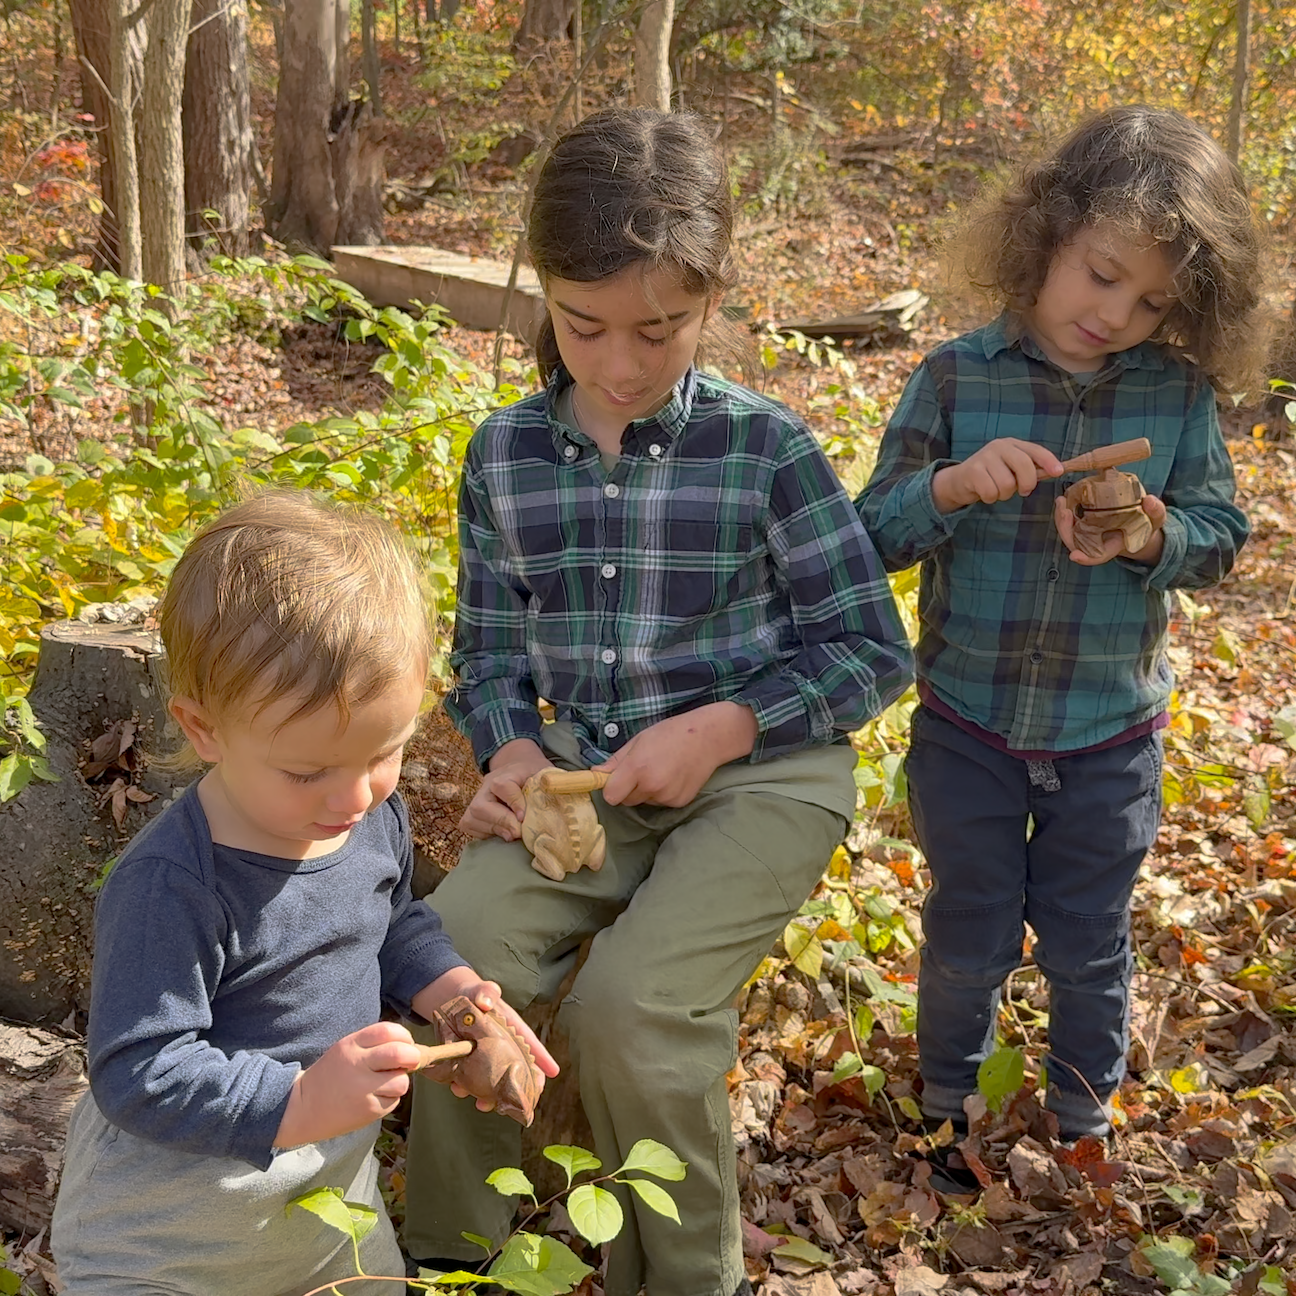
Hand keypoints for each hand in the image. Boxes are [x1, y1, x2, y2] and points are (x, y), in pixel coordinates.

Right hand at [274, 1021, 422, 1148]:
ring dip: (400, 1082)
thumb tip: (412, 1048)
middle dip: (413, 1057)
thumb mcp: (346, 1049)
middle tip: (409, 1063)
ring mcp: (363, 1089)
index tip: (406, 1045)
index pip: (388, 1031)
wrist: (302, 1108)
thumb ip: (374, 1045)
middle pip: (401, 1054)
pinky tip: (375, 1098)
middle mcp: (357, 1064)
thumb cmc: (331, 1076)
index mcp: (351, 1045)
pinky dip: (390, 1099)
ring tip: (386, 1084)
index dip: (405, 1037)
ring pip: (402, 1081)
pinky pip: (394, 1101)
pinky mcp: (367, 1110)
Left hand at [410, 965, 558, 1111]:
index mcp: (512, 1030)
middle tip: (516, 1102)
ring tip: (483, 1103)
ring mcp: (485, 1059)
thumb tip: (485, 1001)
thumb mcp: (481, 990)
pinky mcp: (468, 1066)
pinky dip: (465, 1088)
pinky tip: (458, 1088)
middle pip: (516, 1071)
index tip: (553, 1072)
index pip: (531, 1044)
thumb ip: (486, 992)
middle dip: (518, 1088)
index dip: (543, 1059)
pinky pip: (470, 1081)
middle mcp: (502, 1048)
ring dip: (489, 1096)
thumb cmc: (475, 995)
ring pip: (493, 1082)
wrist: (452, 1003)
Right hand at [459, 739, 551, 841]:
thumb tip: (561, 794)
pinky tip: (500, 833)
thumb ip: (552, 783)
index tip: (524, 817)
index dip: (513, 802)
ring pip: (473, 818)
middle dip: (501, 822)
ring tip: (512, 834)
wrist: (517, 768)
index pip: (502, 786)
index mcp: (506, 773)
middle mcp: (486, 786)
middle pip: (481, 806)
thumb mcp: (546, 773)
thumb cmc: (534, 774)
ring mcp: (476, 799)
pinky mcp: (471, 813)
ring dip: (494, 829)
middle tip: (518, 832)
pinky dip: (484, 833)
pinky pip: (469, 826)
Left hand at [597, 701, 757, 807]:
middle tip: (642, 769)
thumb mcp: (639, 740)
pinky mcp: (679, 802)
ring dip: (646, 791)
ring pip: (643, 801)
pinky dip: (662, 793)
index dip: (610, 789)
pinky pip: (660, 803)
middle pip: (626, 800)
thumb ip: (616, 760)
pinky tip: (673, 776)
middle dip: (628, 789)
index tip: (614, 780)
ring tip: (661, 770)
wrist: (708, 737)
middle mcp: (652, 786)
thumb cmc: (671, 733)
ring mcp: (667, 797)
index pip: (611, 796)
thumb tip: (595, 774)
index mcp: (638, 768)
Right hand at [932, 439, 1063, 512]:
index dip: (1048, 461)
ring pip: (1007, 484)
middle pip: (1024, 466)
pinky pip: (991, 492)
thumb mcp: (1011, 469)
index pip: (1035, 450)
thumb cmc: (991, 476)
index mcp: (1012, 444)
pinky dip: (990, 498)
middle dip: (1027, 483)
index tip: (1059, 472)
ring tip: (997, 490)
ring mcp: (985, 457)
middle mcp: (999, 447)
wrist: (959, 480)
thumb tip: (1056, 470)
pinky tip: (985, 493)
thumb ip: (1031, 469)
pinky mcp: (973, 471)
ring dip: (1004, 494)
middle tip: (1023, 491)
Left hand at [1054, 493, 1166, 565]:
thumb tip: (1149, 500)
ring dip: (1062, 518)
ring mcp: (1088, 532)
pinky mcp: (1084, 521)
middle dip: (1066, 529)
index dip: (1085, 558)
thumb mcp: (1155, 518)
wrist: (1138, 518)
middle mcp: (1096, 542)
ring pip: (1069, 530)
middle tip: (1064, 512)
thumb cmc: (1146, 523)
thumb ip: (1155, 512)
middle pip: (1075, 542)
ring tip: (1061, 500)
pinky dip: (1065, 509)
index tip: (1074, 556)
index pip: (1097, 557)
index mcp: (1112, 546)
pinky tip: (1064, 497)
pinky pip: (1070, 519)